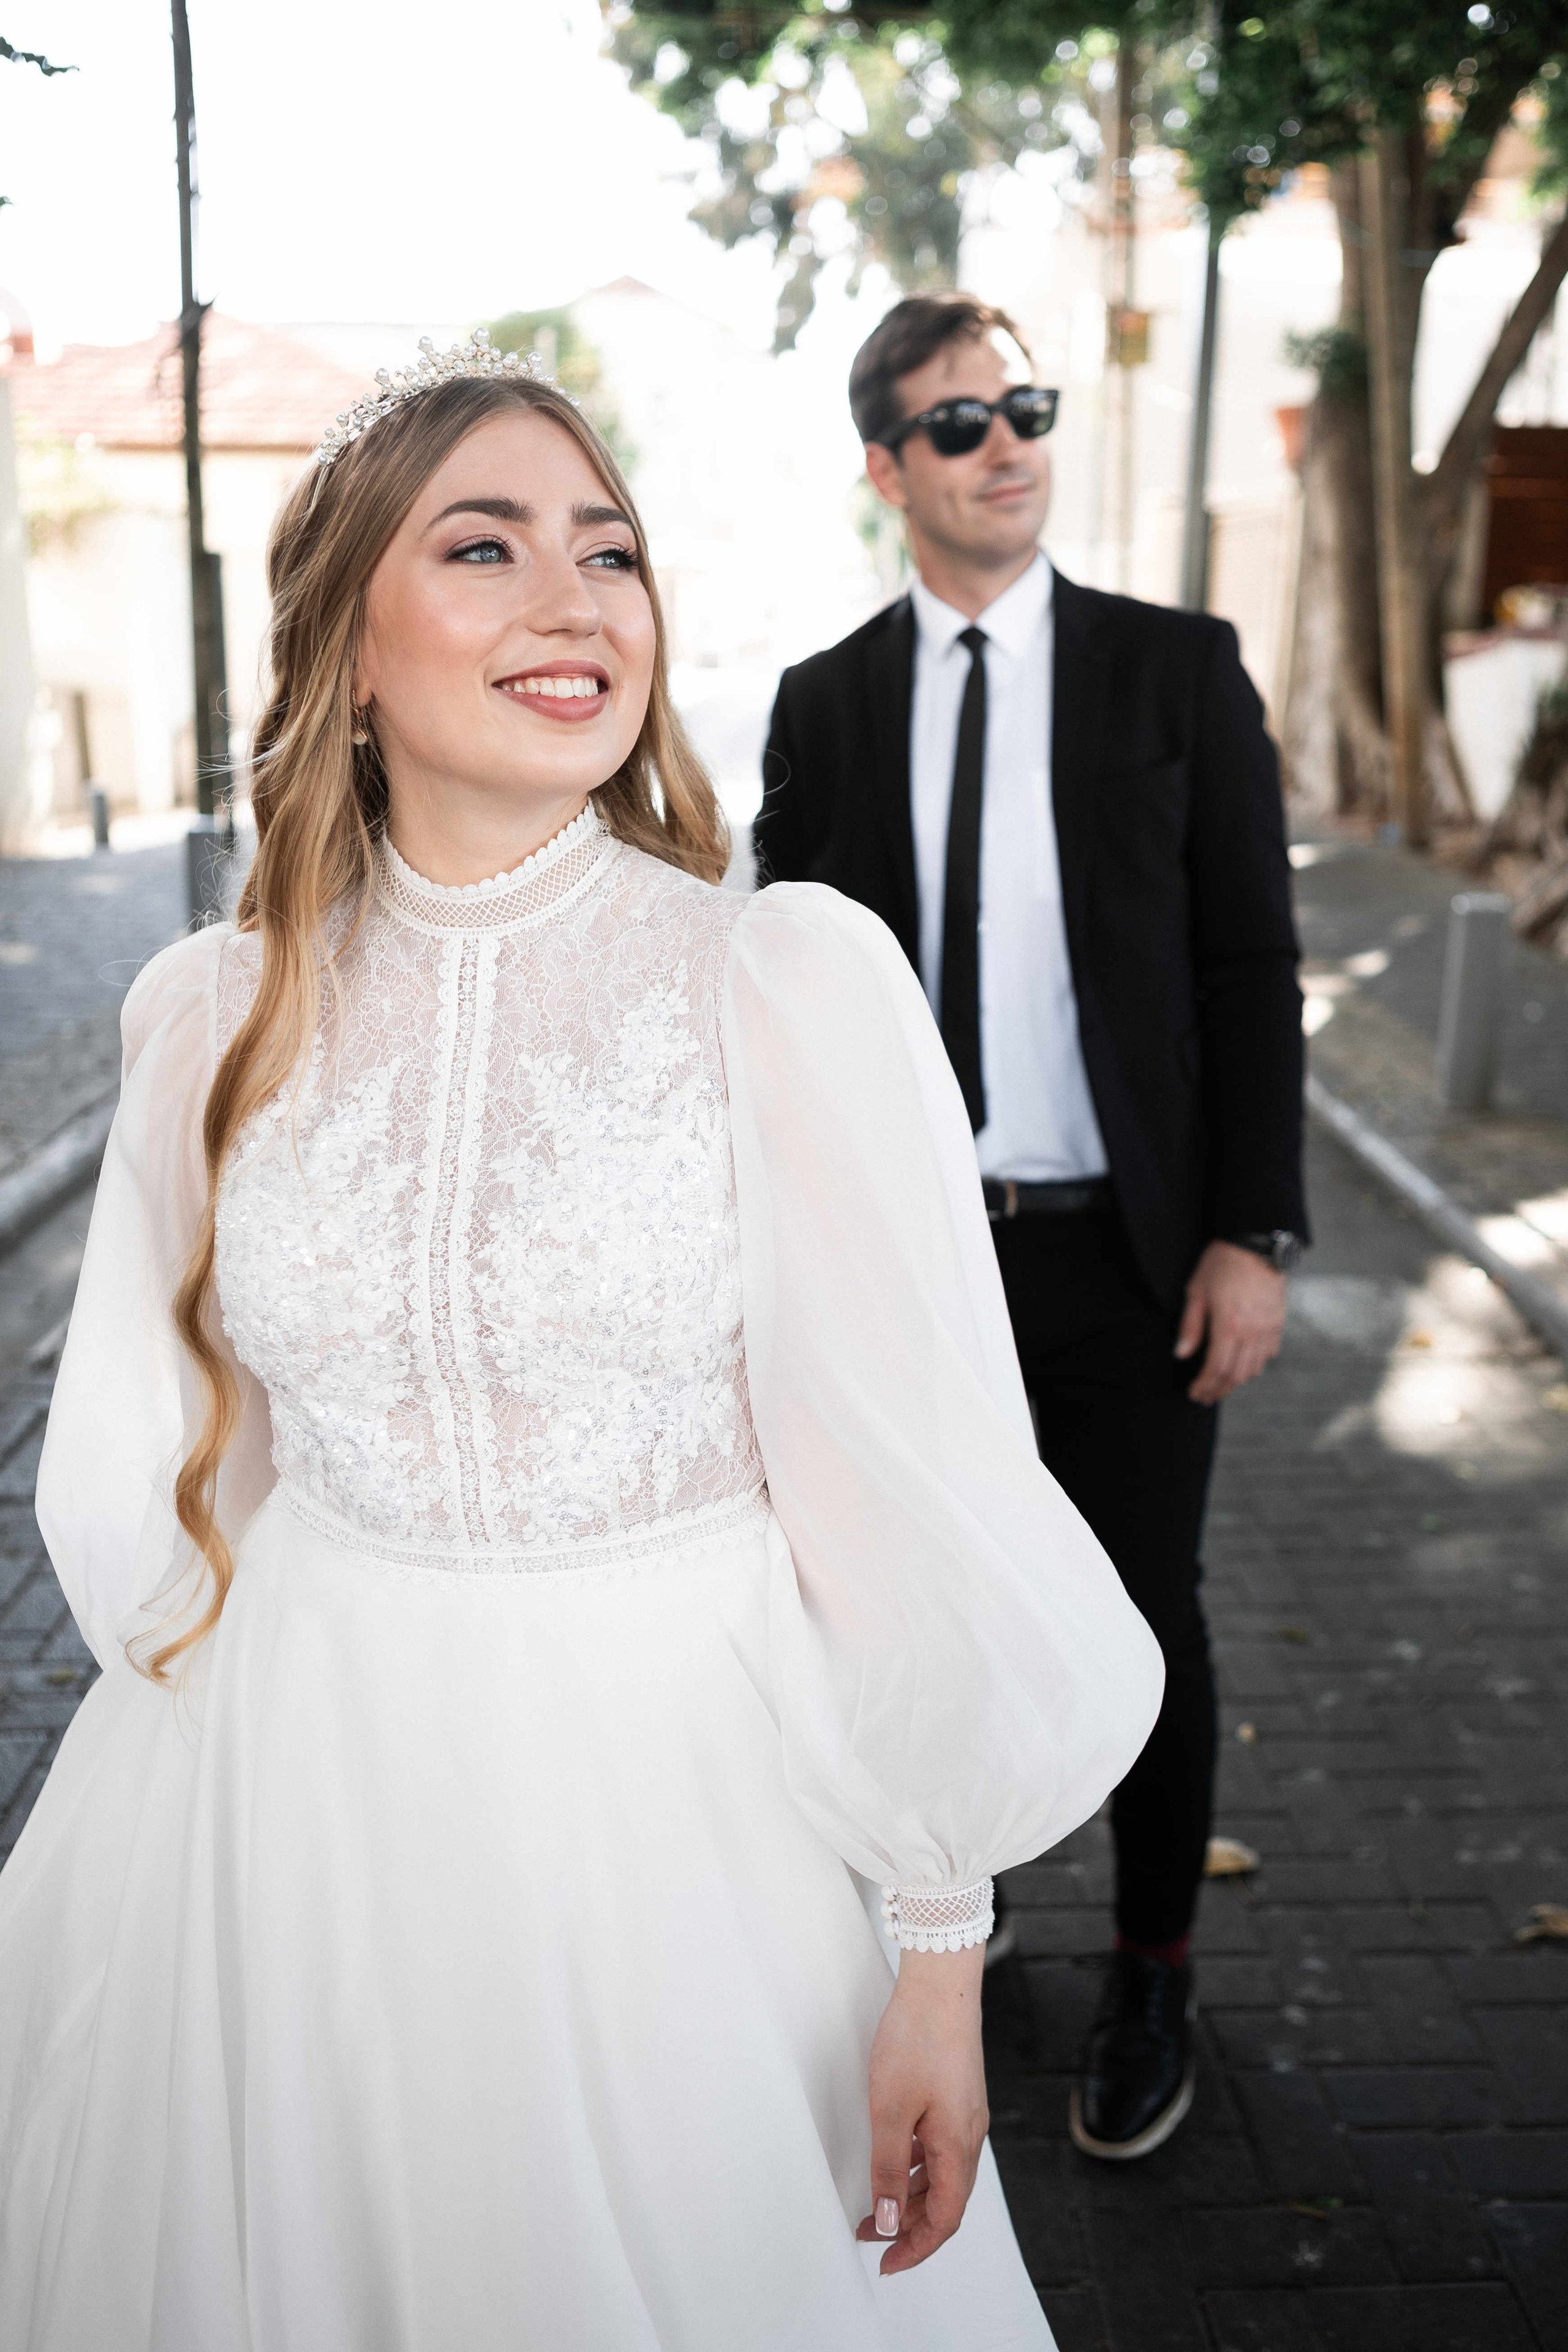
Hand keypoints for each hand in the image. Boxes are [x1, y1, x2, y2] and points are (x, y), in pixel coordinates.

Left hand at [855, 1944, 987, 2275]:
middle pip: (946, 2201)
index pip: (945, 2218)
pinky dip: (916, 2167)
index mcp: (958, 2146)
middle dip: (909, 2227)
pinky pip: (940, 2148)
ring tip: (875, 2206)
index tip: (887, 2263)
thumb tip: (887, 2220)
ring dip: (910, 2197)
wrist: (942, 1983)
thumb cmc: (918, 2039)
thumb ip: (888, 2167)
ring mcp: (966, 2115)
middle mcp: (969, 2135)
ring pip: (942, 2174)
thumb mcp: (890, 2109)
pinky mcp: (958, 2097)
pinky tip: (894, 2161)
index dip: (917, 2247)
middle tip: (870, 2237)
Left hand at [1175, 1239, 1286, 1404]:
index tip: (1194, 1393)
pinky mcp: (1278, 1322)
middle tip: (1205, 1396)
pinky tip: (1243, 1366)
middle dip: (1218, 1390)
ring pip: (1254, 1368)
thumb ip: (1190, 1326)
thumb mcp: (1196, 1290)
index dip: (1204, 1386)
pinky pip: (1268, 1354)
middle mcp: (1251, 1332)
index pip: (1216, 1369)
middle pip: (1236, 1375)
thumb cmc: (1222, 1262)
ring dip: (1236, 1382)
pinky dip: (1254, 1365)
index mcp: (1228, 1326)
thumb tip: (1181, 1354)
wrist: (1258, 1242)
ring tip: (1221, 1385)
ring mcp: (1268, 1329)